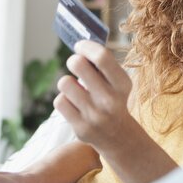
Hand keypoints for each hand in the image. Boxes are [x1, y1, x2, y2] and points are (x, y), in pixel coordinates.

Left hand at [54, 40, 134, 154]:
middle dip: (74, 61)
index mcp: (122, 84)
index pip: (101, 57)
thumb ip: (103, 64)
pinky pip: (60, 101)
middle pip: (77, 64)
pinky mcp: (80, 128)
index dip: (86, 46)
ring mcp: (94, 115)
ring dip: (68, 83)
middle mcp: (110, 100)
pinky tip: (74, 104)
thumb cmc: (113, 98)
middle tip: (77, 65)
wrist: (118, 136)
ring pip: (64, 82)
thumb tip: (80, 45)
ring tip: (76, 89)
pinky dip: (64, 99)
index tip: (80, 46)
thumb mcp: (118, 81)